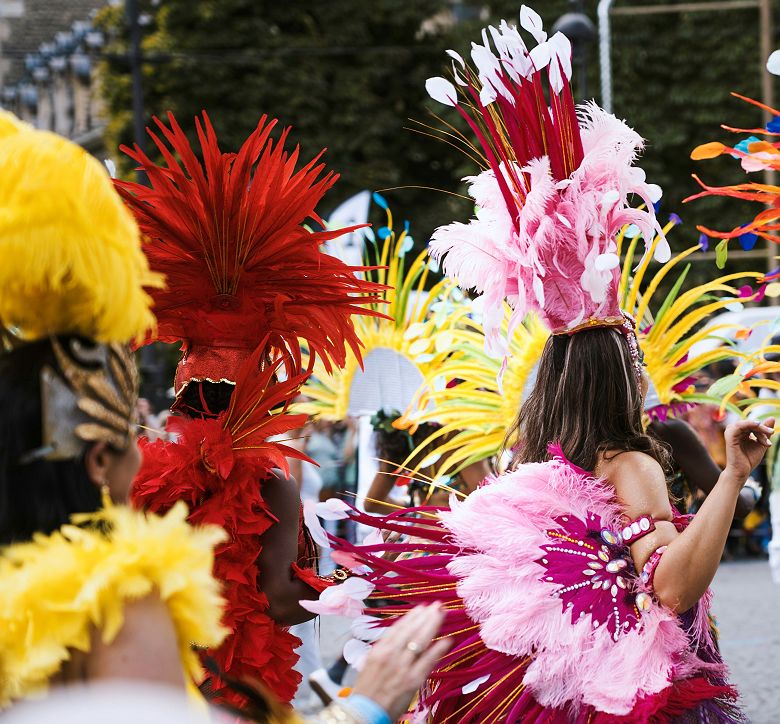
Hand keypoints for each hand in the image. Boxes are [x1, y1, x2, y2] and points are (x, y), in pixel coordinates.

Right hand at [351, 603, 451, 720]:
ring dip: (433, 624)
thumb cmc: (366, 690)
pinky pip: (429, 660)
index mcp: (380, 649)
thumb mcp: (369, 664)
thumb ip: (384, 650)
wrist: (364, 713)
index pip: (398, 627)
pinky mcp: (413, 679)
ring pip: (421, 640)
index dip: (412, 616)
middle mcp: (391, 654)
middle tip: (437, 605)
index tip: (422, 607)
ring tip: (443, 613)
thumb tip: (398, 638)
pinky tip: (448, 639)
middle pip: (412, 630)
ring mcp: (403, 666)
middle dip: (426, 615)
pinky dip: (439, 648)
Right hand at [723, 417, 773, 482]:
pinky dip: (748, 424)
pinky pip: (738, 426)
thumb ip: (765, 432)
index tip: (770, 443)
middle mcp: (735, 432)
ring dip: (758, 426)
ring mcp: (731, 433)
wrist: (741, 471)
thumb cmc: (749, 459)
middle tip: (771, 433)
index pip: (753, 426)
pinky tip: (757, 425)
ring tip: (768, 433)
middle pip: (750, 424)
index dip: (763, 430)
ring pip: (745, 423)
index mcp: (741, 433)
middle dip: (762, 428)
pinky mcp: (729, 436)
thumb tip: (771, 417)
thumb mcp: (761, 444)